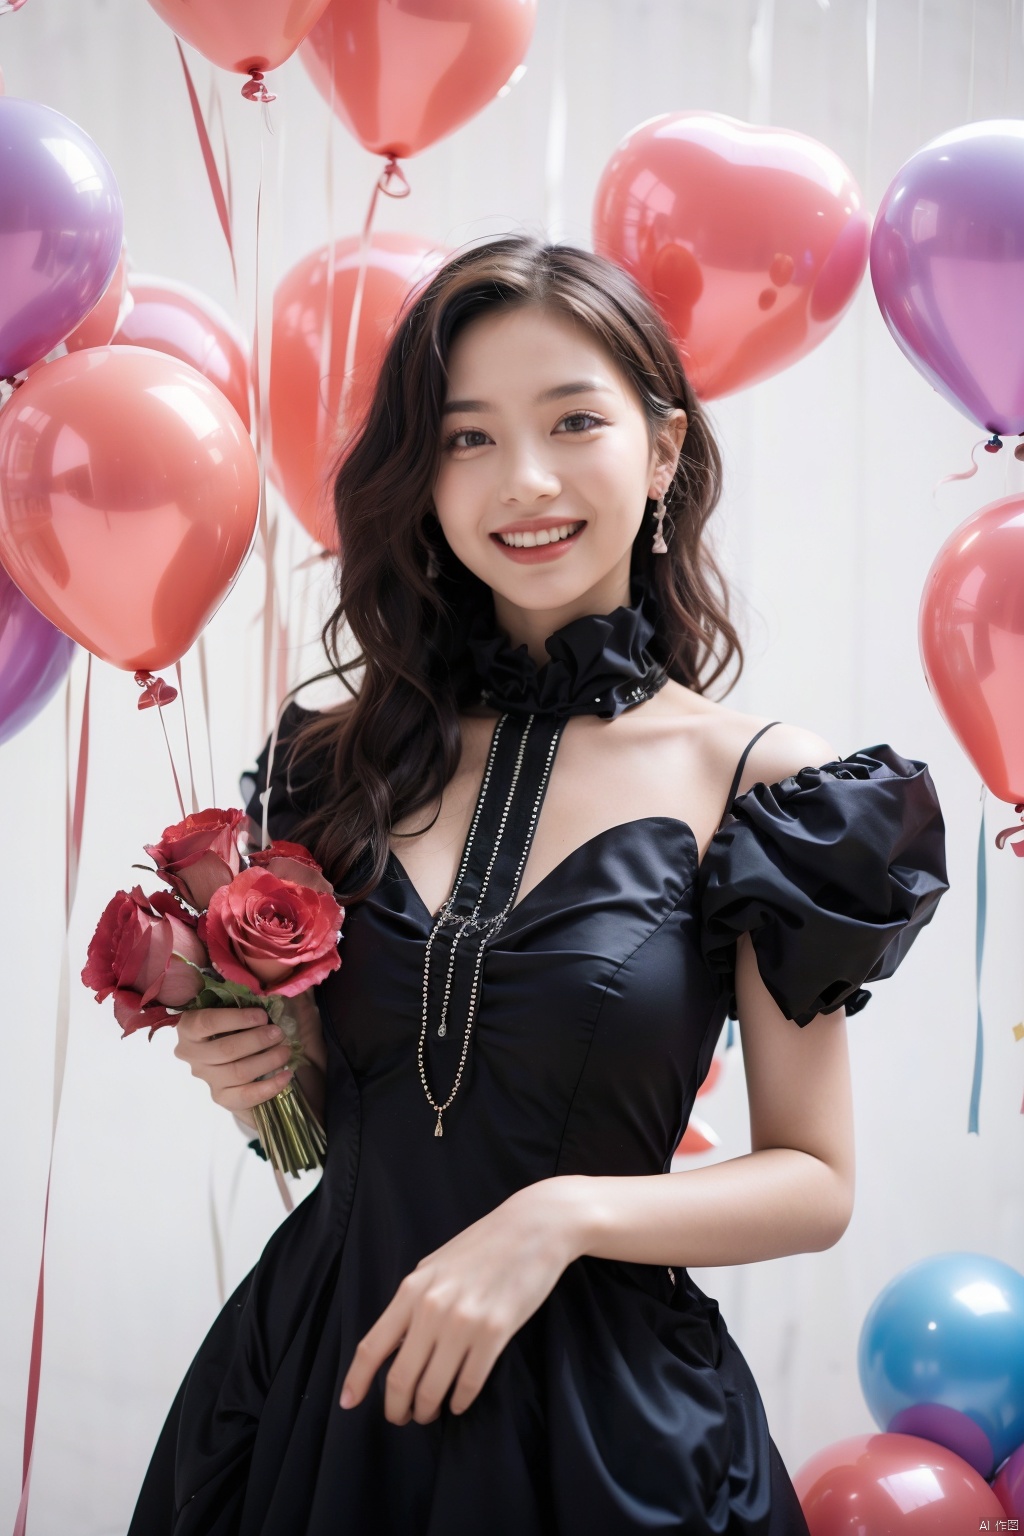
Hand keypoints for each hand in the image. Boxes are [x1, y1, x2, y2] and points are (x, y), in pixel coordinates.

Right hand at [173, 988, 325, 1129]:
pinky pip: (244, 1096)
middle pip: (225, 1050)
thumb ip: (245, 995)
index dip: (236, 1018)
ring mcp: (206, 1077)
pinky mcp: (221, 1097)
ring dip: (267, 1060)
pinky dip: (269, 1086)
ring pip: (237, 1072)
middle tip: (279, 1033)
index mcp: (190, 1026)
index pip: (206, 1022)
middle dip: (257, 1040)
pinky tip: (286, 1075)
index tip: (262, 1016)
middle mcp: (191, 1053)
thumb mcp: (240, 1003)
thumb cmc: (242, 1022)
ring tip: (286, 1050)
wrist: (245, 1055)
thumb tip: (267, 990)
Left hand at [339, 1178, 586, 1423]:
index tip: (348, 1403)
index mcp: (412, 1290)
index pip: (372, 1346)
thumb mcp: (434, 1266)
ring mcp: (463, 1322)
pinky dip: (460, 1401)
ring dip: (427, 1409)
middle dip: (397, 1407)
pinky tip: (459, 1403)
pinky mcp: (495, 1333)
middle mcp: (431, 1309)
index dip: (357, 1380)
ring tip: (429, 1412)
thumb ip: (413, 1302)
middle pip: (400, 1378)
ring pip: (433, 1388)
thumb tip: (397, 1342)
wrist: (532, 1228)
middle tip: (402, 1417)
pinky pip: (469, 1384)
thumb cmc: (481, 1246)